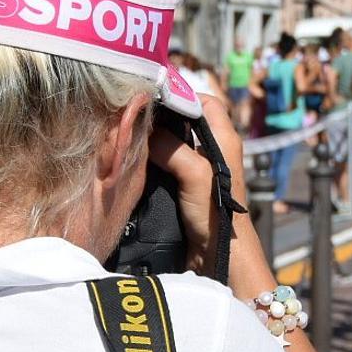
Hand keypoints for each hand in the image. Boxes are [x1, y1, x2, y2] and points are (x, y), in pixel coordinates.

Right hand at [148, 95, 257, 278]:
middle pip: (182, 119)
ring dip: (151, 139)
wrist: (217, 256)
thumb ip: (170, 146)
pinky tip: (132, 157)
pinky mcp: (182, 185)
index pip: (203, 100)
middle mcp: (211, 148)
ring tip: (127, 133)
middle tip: (133, 114)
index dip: (180, 94)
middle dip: (159, 116)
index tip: (151, 95)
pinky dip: (149, 158)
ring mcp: (196, 167)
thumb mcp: (194, 172)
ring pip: (170, 141)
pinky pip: (163, 162)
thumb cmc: (216, 214)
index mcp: (224, 138)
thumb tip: (141, 130)